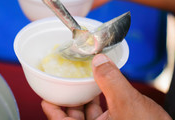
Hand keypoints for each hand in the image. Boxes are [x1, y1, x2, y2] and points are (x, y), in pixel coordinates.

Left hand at [42, 54, 171, 119]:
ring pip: (88, 117)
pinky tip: (102, 88)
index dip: (52, 110)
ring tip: (83, 81)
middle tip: (66, 81)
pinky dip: (100, 102)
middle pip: (73, 118)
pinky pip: (102, 115)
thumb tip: (98, 60)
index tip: (46, 96)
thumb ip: (111, 80)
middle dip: (70, 99)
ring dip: (85, 98)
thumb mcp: (128, 102)